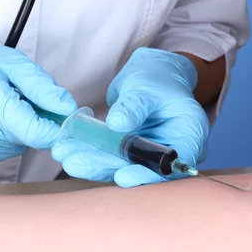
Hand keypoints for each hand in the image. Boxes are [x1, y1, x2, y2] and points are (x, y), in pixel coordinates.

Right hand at [0, 29, 76, 161]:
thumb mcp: (12, 63)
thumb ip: (43, 88)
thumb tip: (68, 110)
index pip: (36, 134)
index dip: (56, 129)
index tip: (64, 118)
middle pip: (29, 140)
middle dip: (37, 122)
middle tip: (24, 99)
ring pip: (18, 147)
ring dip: (21, 129)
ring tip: (4, 105)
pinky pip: (3, 150)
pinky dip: (7, 136)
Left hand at [52, 48, 209, 187]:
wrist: (152, 74)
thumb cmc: (157, 77)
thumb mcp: (146, 86)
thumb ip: (134, 106)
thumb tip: (117, 124)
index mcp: (188, 135)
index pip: (171, 167)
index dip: (147, 175)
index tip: (122, 177)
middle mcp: (169, 151)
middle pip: (139, 169)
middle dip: (104, 168)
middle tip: (74, 164)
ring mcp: (147, 154)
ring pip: (118, 166)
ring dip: (90, 163)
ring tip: (63, 156)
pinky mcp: (128, 153)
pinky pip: (107, 156)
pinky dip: (86, 153)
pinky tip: (65, 149)